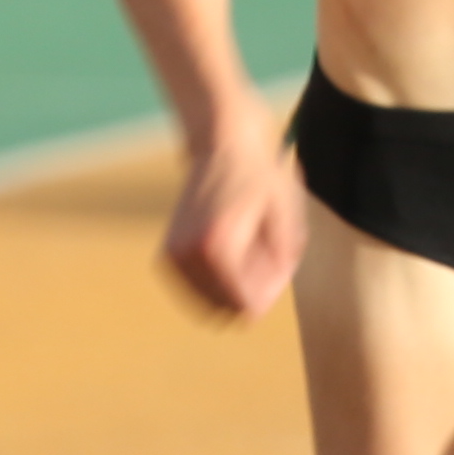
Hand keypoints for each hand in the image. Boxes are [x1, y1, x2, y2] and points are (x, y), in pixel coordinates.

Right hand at [157, 126, 315, 319]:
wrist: (223, 143)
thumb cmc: (262, 178)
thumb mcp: (286, 221)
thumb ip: (279, 270)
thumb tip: (254, 311)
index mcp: (216, 248)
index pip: (246, 305)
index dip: (270, 289)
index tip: (279, 256)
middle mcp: (186, 254)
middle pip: (227, 307)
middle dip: (252, 289)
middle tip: (264, 248)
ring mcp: (172, 256)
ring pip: (210, 303)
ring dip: (234, 285)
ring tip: (248, 244)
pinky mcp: (167, 255)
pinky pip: (197, 290)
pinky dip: (216, 280)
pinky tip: (231, 248)